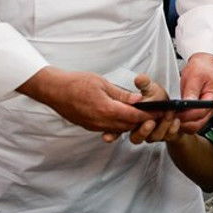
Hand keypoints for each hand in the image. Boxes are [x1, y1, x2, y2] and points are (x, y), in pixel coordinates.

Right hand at [17, 66, 154, 134]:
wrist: (53, 90)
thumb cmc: (76, 82)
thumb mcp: (102, 83)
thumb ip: (121, 94)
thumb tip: (138, 100)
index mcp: (106, 109)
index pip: (134, 116)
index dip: (148, 116)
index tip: (159, 113)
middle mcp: (101, 122)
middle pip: (128, 126)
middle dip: (142, 122)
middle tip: (154, 115)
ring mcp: (94, 126)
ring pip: (119, 129)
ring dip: (130, 124)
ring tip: (140, 116)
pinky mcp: (89, 127)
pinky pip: (108, 128)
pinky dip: (118, 125)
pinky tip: (122, 117)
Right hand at [117, 75, 185, 144]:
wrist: (170, 105)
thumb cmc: (155, 97)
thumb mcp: (149, 88)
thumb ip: (144, 84)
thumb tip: (139, 79)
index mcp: (131, 121)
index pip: (124, 129)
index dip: (129, 125)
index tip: (139, 119)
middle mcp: (140, 131)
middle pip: (137, 138)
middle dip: (144, 131)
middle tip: (151, 122)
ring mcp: (153, 135)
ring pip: (154, 138)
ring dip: (162, 127)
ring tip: (168, 115)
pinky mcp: (167, 136)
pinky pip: (170, 136)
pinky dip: (173, 129)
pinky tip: (176, 121)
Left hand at [177, 53, 212, 133]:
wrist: (203, 64)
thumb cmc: (201, 68)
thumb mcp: (195, 76)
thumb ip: (191, 91)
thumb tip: (186, 103)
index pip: (200, 113)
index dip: (186, 115)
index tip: (174, 113)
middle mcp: (211, 108)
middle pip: (198, 124)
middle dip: (183, 123)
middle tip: (170, 117)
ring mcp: (206, 111)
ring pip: (194, 126)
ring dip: (182, 124)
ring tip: (171, 117)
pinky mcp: (199, 112)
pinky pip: (192, 123)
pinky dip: (183, 122)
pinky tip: (175, 116)